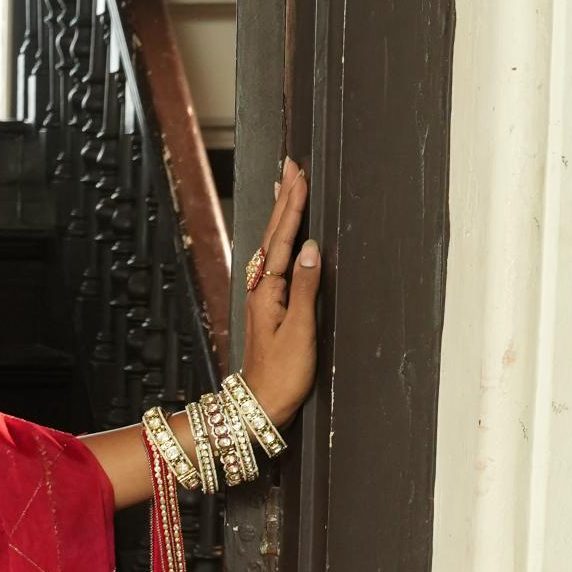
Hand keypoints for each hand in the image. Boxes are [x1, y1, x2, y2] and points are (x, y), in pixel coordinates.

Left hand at [239, 157, 320, 429]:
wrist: (261, 406)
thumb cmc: (282, 375)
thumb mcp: (299, 332)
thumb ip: (306, 289)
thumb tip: (311, 249)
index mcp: (268, 290)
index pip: (283, 238)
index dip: (293, 206)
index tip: (300, 175)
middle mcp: (263, 288)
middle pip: (274, 234)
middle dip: (285, 199)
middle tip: (291, 165)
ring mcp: (265, 297)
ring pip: (273, 244)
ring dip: (282, 214)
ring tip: (287, 186)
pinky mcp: (272, 306)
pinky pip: (277, 261)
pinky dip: (282, 239)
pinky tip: (287, 235)